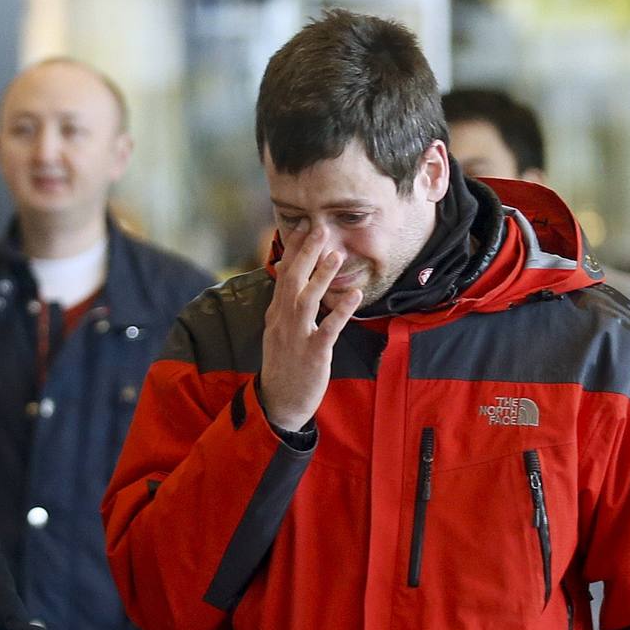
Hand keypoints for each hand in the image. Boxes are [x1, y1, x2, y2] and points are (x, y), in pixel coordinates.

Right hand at [258, 226, 361, 430]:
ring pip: (306, 300)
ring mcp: (296, 337)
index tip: (302, 227)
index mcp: (276, 315)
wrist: (279, 403)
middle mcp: (282, 322)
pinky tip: (354, 296)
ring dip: (321, 276)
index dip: (292, 250)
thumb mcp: (278, 333)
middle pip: (292, 281)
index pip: (282, 275)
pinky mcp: (313, 354)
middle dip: (305, 253)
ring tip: (335, 254)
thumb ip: (285, 307)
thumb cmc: (284, 366)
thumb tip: (291, 281)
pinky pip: (328, 329)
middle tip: (318, 228)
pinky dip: (340, 311)